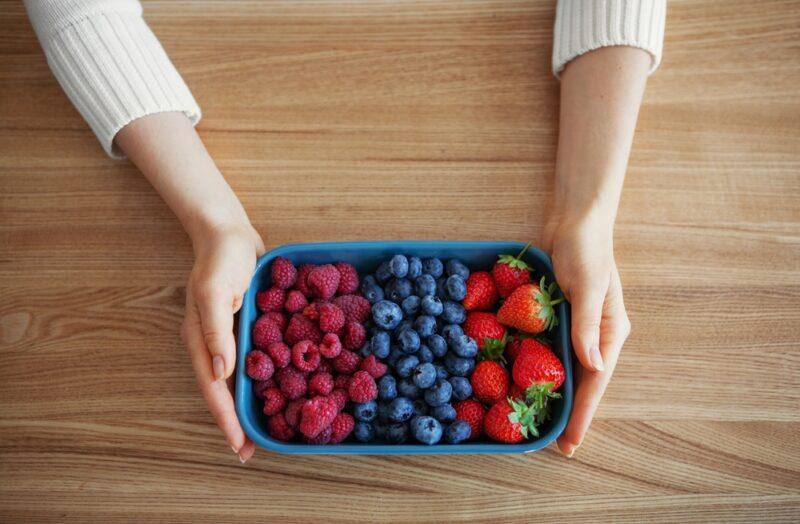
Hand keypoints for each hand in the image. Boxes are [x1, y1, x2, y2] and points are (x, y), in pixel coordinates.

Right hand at [180, 221, 264, 461]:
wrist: (228, 231)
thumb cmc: (220, 258)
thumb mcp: (214, 292)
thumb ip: (215, 331)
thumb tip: (221, 373)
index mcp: (200, 340)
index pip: (213, 390)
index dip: (226, 419)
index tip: (239, 446)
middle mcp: (213, 344)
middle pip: (224, 392)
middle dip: (236, 421)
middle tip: (252, 450)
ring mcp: (229, 336)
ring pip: (240, 379)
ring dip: (250, 403)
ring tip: (267, 427)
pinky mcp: (247, 326)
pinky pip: (255, 358)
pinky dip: (265, 376)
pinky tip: (282, 386)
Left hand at [541, 208, 630, 457]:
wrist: (575, 219)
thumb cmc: (586, 249)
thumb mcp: (587, 286)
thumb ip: (586, 325)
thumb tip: (593, 367)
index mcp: (609, 332)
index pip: (595, 383)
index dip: (582, 415)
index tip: (570, 445)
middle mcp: (595, 335)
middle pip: (582, 382)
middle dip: (569, 413)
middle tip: (554, 445)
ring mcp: (576, 326)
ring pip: (564, 369)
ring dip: (554, 394)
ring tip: (538, 422)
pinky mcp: (558, 316)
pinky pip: (548, 347)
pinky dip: (538, 366)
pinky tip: (522, 380)